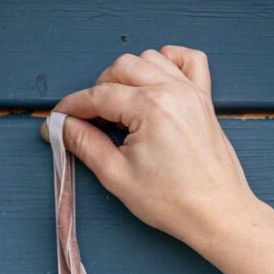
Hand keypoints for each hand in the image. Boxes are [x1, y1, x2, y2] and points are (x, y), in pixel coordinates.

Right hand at [41, 45, 257, 256]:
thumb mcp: (118, 177)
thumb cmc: (174, 202)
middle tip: (88, 122)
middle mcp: (172, 90)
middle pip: (121, 68)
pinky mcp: (204, 99)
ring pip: (148, 59)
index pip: (99, 95)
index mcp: (150, 107)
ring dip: (127, 76)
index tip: (57, 120)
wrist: (217, 214)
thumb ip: (86, 145)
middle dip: (98, 90)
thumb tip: (62, 127)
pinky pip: (187, 60)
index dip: (72, 107)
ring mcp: (191, 91)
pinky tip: (155, 81)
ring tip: (119, 108)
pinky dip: (168, 61)